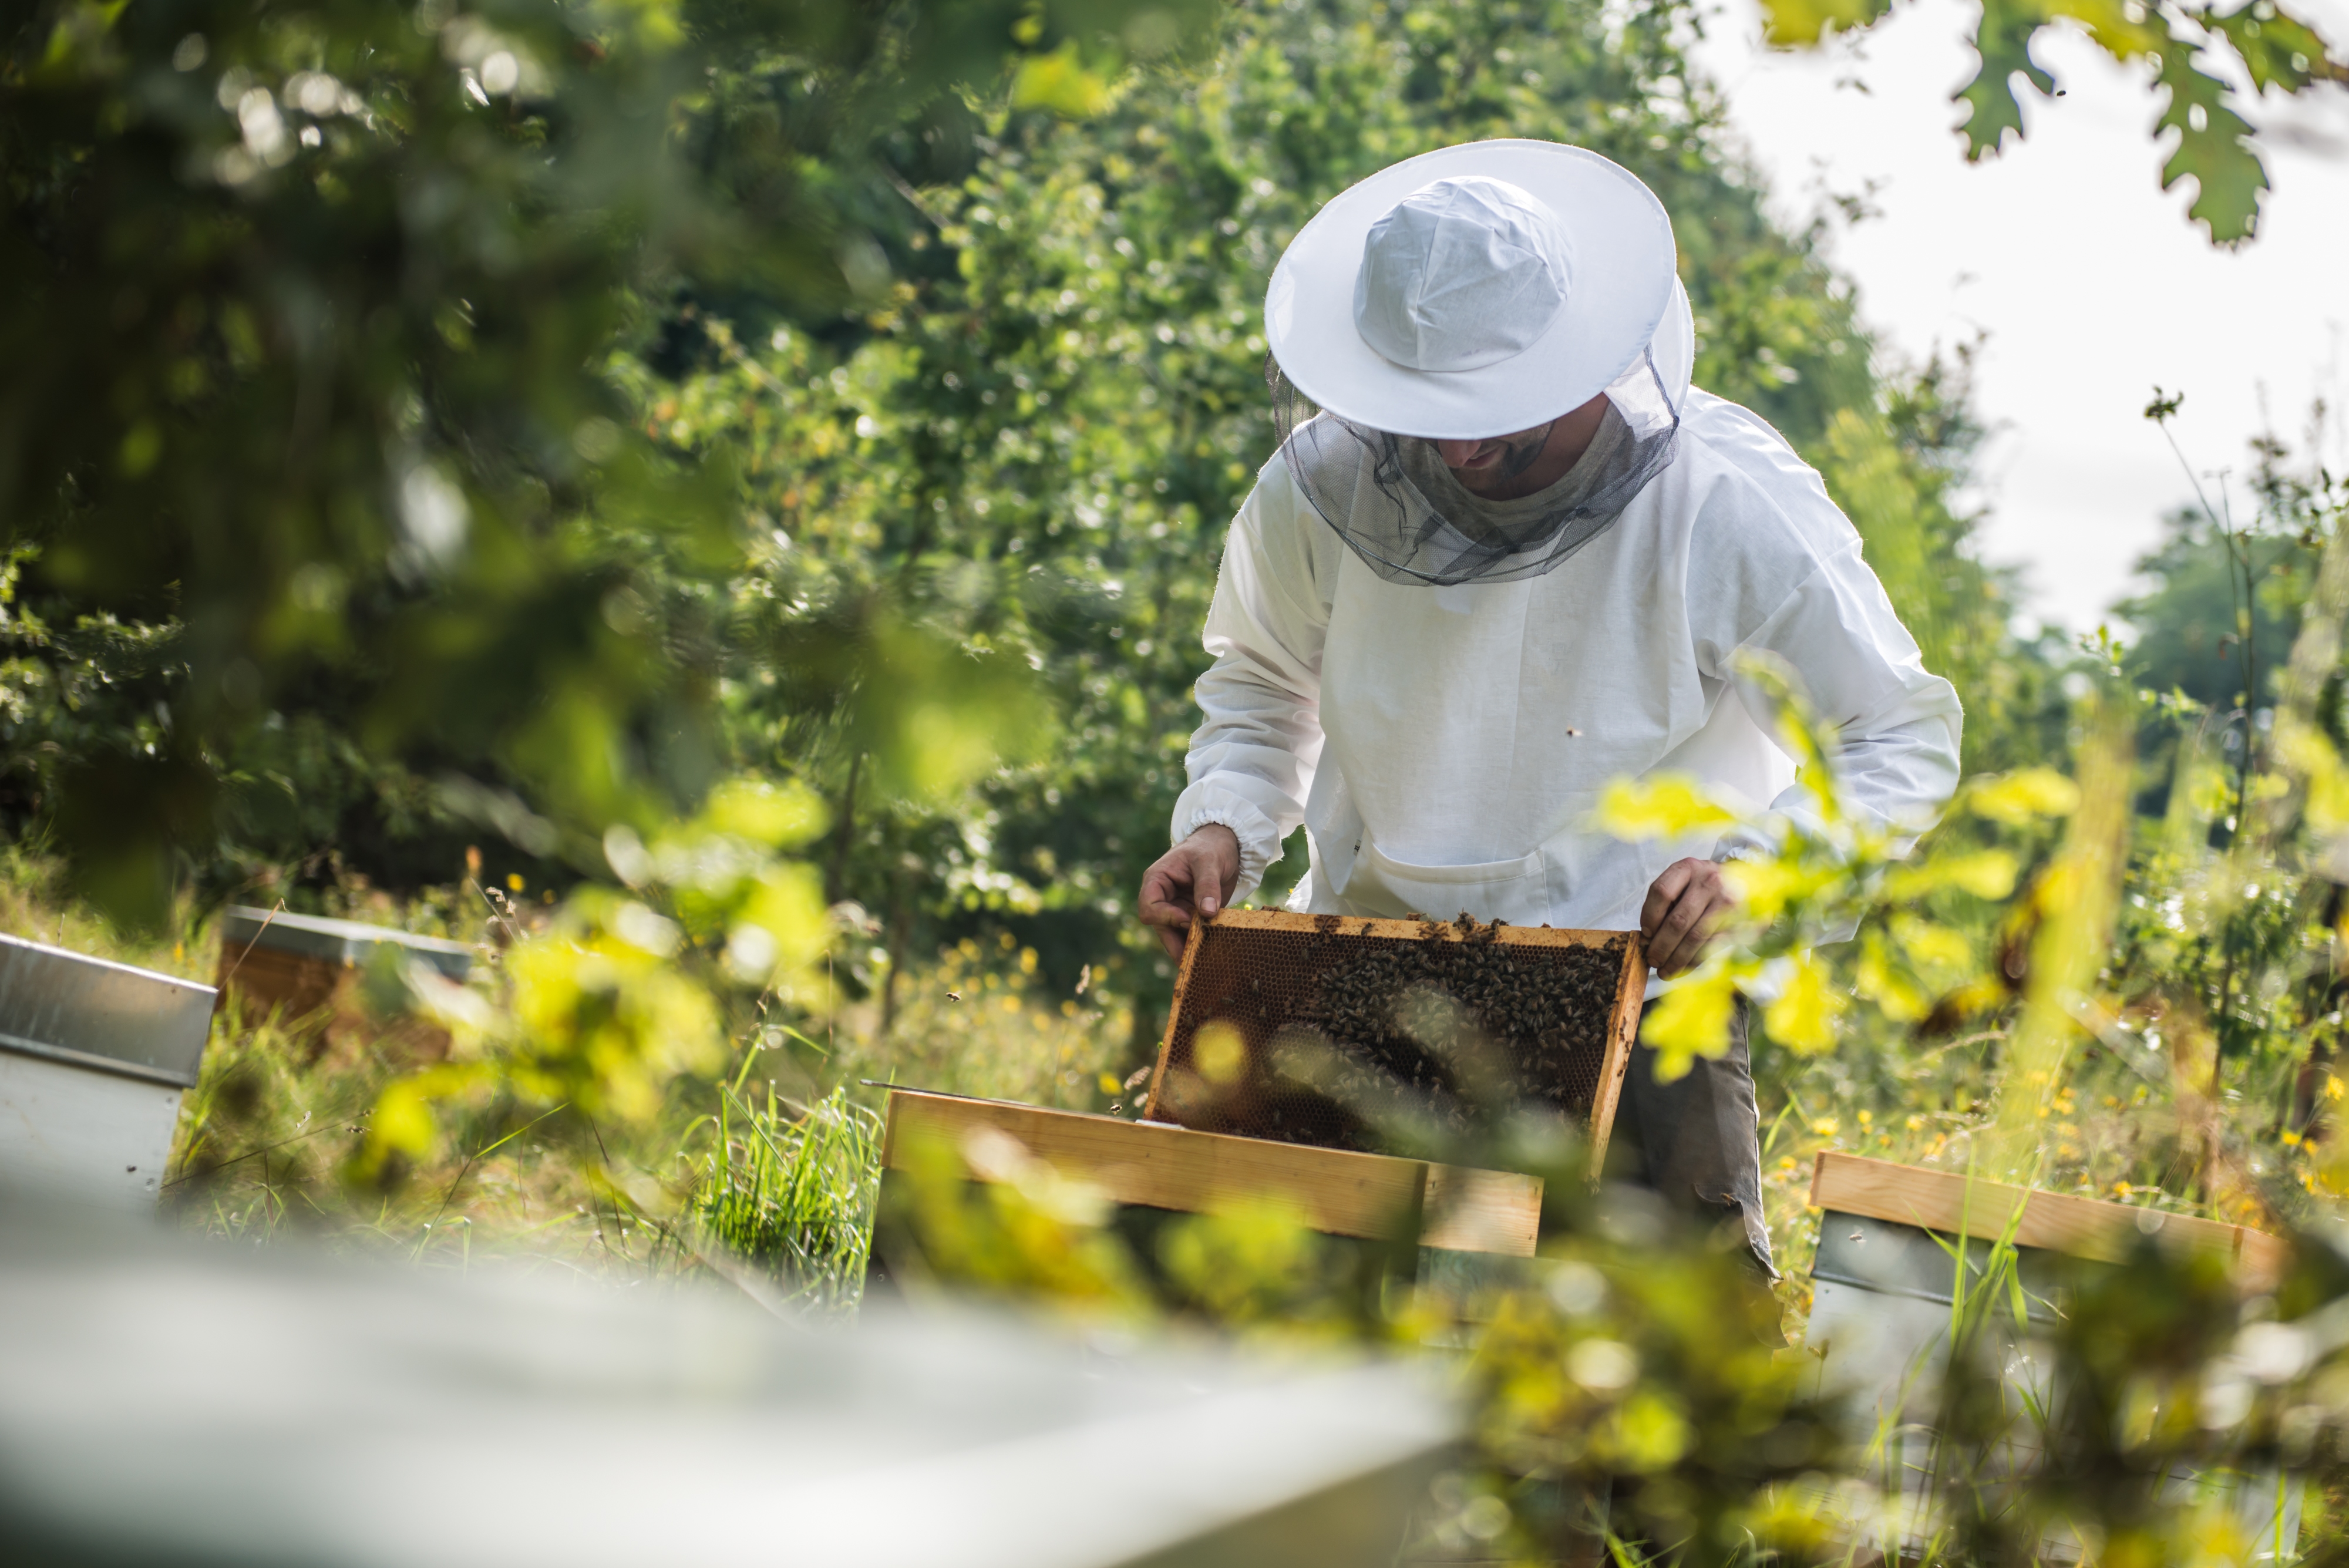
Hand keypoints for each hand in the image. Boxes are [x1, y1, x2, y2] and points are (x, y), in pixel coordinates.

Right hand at [1137, 825, 1240, 959]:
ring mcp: (1178, 908)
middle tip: (1194, 959)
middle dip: (1176, 942)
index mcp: (1157, 880)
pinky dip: (1200, 943)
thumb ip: (1207, 885)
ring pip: (1175, 935)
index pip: (1149, 907)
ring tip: (1203, 962)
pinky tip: (1211, 954)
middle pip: (1161, 927)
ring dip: (1188, 947)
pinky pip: (1191, 933)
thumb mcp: (1209, 861)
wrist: (1226, 844)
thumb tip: (1207, 913)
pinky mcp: (1193, 915)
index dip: (1166, 917)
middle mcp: (1164, 897)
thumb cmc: (1211, 846)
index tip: (1189, 919)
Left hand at [1641, 857, 1737, 977]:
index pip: (1661, 892)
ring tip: (1664, 971)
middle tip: (1652, 960)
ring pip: (1695, 937)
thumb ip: (1667, 903)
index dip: (1649, 917)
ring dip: (1676, 959)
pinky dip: (1695, 961)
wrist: (1747, 882)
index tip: (1645, 934)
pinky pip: (1712, 946)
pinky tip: (1684, 968)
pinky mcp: (1739, 921)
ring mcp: (1726, 901)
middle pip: (1678, 920)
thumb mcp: (1685, 882)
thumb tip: (1649, 938)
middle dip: (1661, 946)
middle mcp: (1708, 881)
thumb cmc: (1705, 886)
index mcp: (1688, 868)